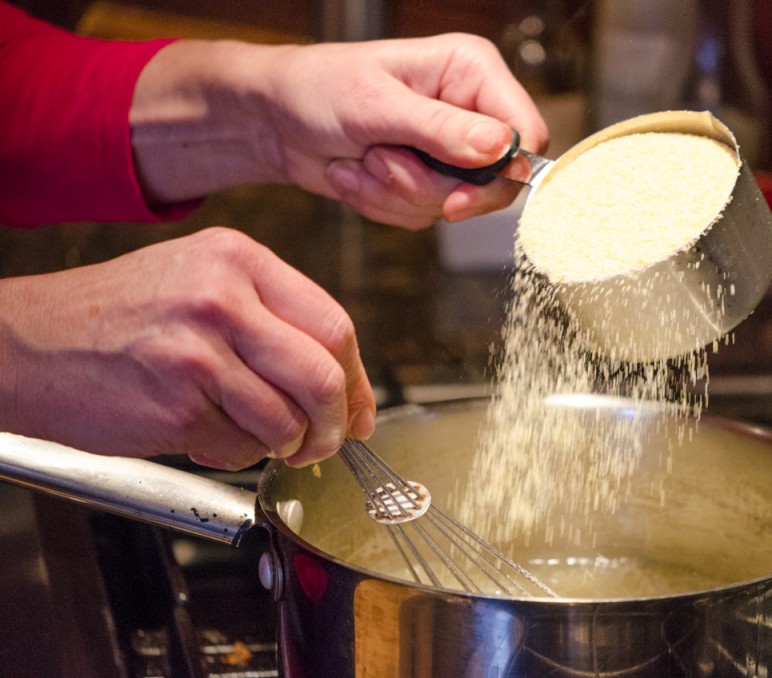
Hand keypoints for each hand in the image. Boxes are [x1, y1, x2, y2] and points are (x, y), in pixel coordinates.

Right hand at [0, 227, 374, 469]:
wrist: (25, 342)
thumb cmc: (117, 316)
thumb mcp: (201, 282)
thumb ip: (273, 320)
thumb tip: (345, 383)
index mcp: (239, 259)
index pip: (335, 325)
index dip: (359, 380)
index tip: (360, 411)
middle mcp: (223, 297)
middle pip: (324, 376)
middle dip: (336, 424)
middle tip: (326, 442)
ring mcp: (198, 351)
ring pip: (288, 421)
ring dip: (284, 446)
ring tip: (256, 437)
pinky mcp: (175, 403)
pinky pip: (240, 447)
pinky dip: (236, 456)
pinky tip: (206, 434)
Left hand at [131, 34, 549, 228]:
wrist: (276, 121)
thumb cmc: (318, 90)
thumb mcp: (377, 106)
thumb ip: (441, 129)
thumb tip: (500, 148)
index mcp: (471, 72)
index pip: (526, 132)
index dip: (502, 172)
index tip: (459, 197)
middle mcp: (469, 110)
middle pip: (494, 182)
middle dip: (432, 188)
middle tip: (385, 166)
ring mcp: (449, 150)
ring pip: (453, 204)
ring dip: (397, 193)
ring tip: (361, 160)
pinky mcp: (427, 180)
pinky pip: (424, 216)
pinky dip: (383, 205)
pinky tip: (357, 174)